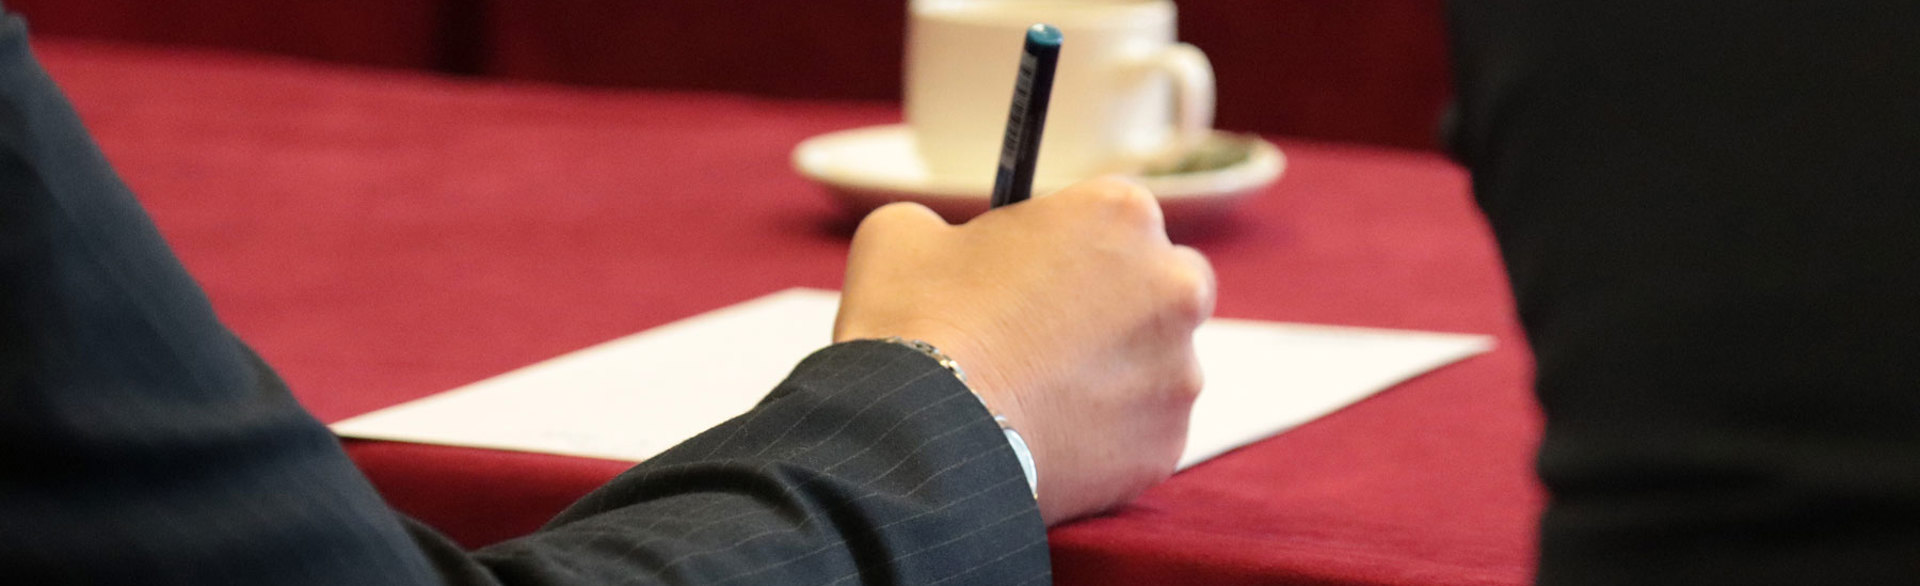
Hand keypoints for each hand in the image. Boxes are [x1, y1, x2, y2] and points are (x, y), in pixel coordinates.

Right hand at [834, 177, 1214, 524]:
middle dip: (1121, 305)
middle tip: (1053, 334)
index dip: (1072, 245)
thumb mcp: (905, 233)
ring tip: (1040, 397)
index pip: (1115, 216)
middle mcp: (1172, 286)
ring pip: (1157, 367)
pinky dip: (1106, 439)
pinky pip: (1142, 435)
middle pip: (1161, 286)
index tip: (1039, 272)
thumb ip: (945, 225)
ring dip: (1114, 376)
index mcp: (1120, 214)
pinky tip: (1050, 440)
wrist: (921, 439)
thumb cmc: (917, 322)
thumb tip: (943, 244)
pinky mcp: (1166, 446)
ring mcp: (1178, 373)